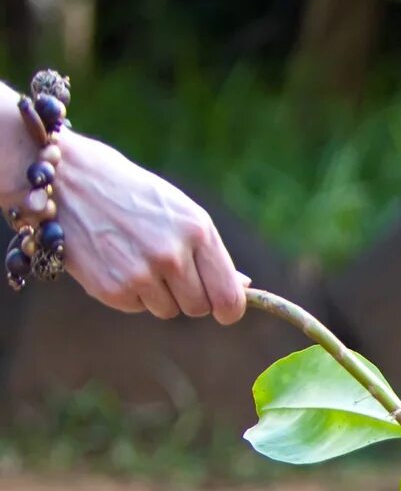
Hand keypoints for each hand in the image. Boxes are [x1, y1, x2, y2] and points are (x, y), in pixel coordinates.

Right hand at [51, 132, 249, 323]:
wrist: (67, 180)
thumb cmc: (132, 194)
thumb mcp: (180, 211)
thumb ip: (210, 252)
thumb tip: (243, 286)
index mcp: (197, 232)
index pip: (229, 298)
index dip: (229, 309)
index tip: (224, 309)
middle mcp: (171, 256)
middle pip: (199, 308)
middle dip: (188, 295)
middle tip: (167, 269)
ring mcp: (140, 274)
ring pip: (168, 311)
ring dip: (157, 294)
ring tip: (136, 257)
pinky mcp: (112, 289)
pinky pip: (137, 307)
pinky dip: (129, 292)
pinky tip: (115, 261)